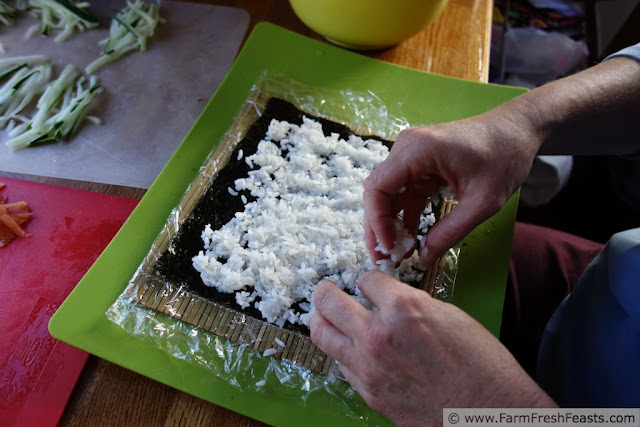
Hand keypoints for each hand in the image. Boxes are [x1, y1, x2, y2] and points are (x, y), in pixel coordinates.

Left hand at [310, 271, 554, 425]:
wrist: (489, 415)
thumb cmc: (480, 365)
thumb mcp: (448, 315)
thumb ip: (411, 303)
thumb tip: (390, 300)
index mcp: (402, 309)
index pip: (365, 280)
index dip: (370, 280)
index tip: (372, 285)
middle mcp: (377, 336)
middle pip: (327, 303)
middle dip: (326, 292)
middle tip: (326, 291)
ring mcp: (369, 368)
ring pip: (322, 335)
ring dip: (324, 321)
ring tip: (328, 317)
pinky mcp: (369, 394)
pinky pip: (342, 366)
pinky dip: (344, 353)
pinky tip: (355, 350)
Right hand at [363, 109, 539, 265]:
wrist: (518, 129)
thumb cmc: (505, 157)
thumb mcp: (482, 202)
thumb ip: (450, 232)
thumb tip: (424, 259)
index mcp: (417, 150)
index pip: (378, 188)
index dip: (377, 222)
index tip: (388, 248)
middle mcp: (407, 148)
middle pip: (378, 192)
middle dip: (378, 227)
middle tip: (384, 259)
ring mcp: (411, 154)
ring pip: (389, 194)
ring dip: (390, 223)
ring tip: (396, 254)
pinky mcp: (420, 162)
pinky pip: (404, 191)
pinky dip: (405, 214)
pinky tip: (409, 237)